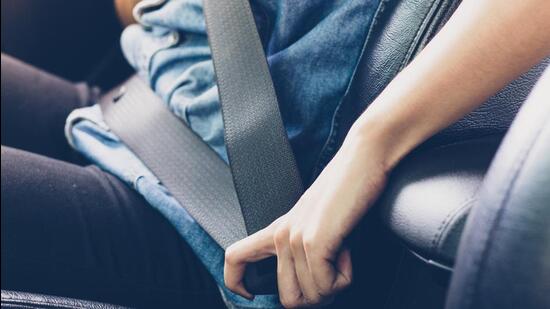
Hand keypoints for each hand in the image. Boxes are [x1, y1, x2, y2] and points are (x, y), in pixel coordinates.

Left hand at [224, 132, 388, 307]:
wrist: (364, 160)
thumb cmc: (348, 189)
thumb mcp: (318, 220)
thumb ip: (308, 247)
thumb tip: (316, 285)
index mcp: (278, 229)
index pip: (235, 258)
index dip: (236, 283)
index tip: (252, 294)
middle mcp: (281, 235)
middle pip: (288, 299)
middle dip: (317, 297)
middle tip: (333, 275)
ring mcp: (294, 238)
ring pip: (312, 297)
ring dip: (334, 285)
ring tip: (342, 254)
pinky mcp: (313, 242)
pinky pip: (326, 286)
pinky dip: (344, 278)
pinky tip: (346, 251)